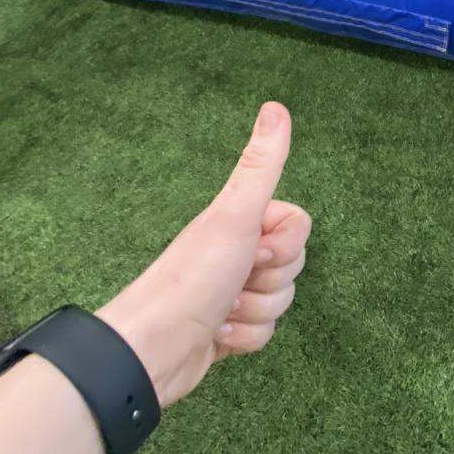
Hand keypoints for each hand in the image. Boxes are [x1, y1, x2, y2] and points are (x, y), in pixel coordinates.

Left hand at [96, 103, 309, 406]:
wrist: (156, 346)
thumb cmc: (195, 276)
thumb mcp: (235, 215)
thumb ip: (262, 165)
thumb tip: (276, 107)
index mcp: (240, 221)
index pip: (298, 228)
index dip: (285, 246)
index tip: (255, 252)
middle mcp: (236, 252)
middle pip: (293, 267)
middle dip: (269, 283)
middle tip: (236, 281)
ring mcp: (233, 291)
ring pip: (280, 302)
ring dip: (254, 312)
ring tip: (222, 311)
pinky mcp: (228, 328)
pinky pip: (263, 333)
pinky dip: (244, 338)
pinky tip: (217, 334)